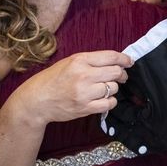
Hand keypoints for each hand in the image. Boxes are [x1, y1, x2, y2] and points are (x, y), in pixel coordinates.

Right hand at [12, 50, 132, 126]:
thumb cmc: (54, 78)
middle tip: (120, 76)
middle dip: (121, 74)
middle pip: (116, 73)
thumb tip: (117, 61)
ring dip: (113, 88)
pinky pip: (109, 103)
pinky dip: (110, 101)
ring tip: (104, 88)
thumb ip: (93, 60)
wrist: (37, 100)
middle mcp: (83, 76)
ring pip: (113, 88)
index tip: (129, 62)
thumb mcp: (71, 61)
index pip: (111, 57)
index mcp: (80, 60)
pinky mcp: (85, 108)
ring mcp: (84, 93)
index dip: (125, 59)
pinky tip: (104, 98)